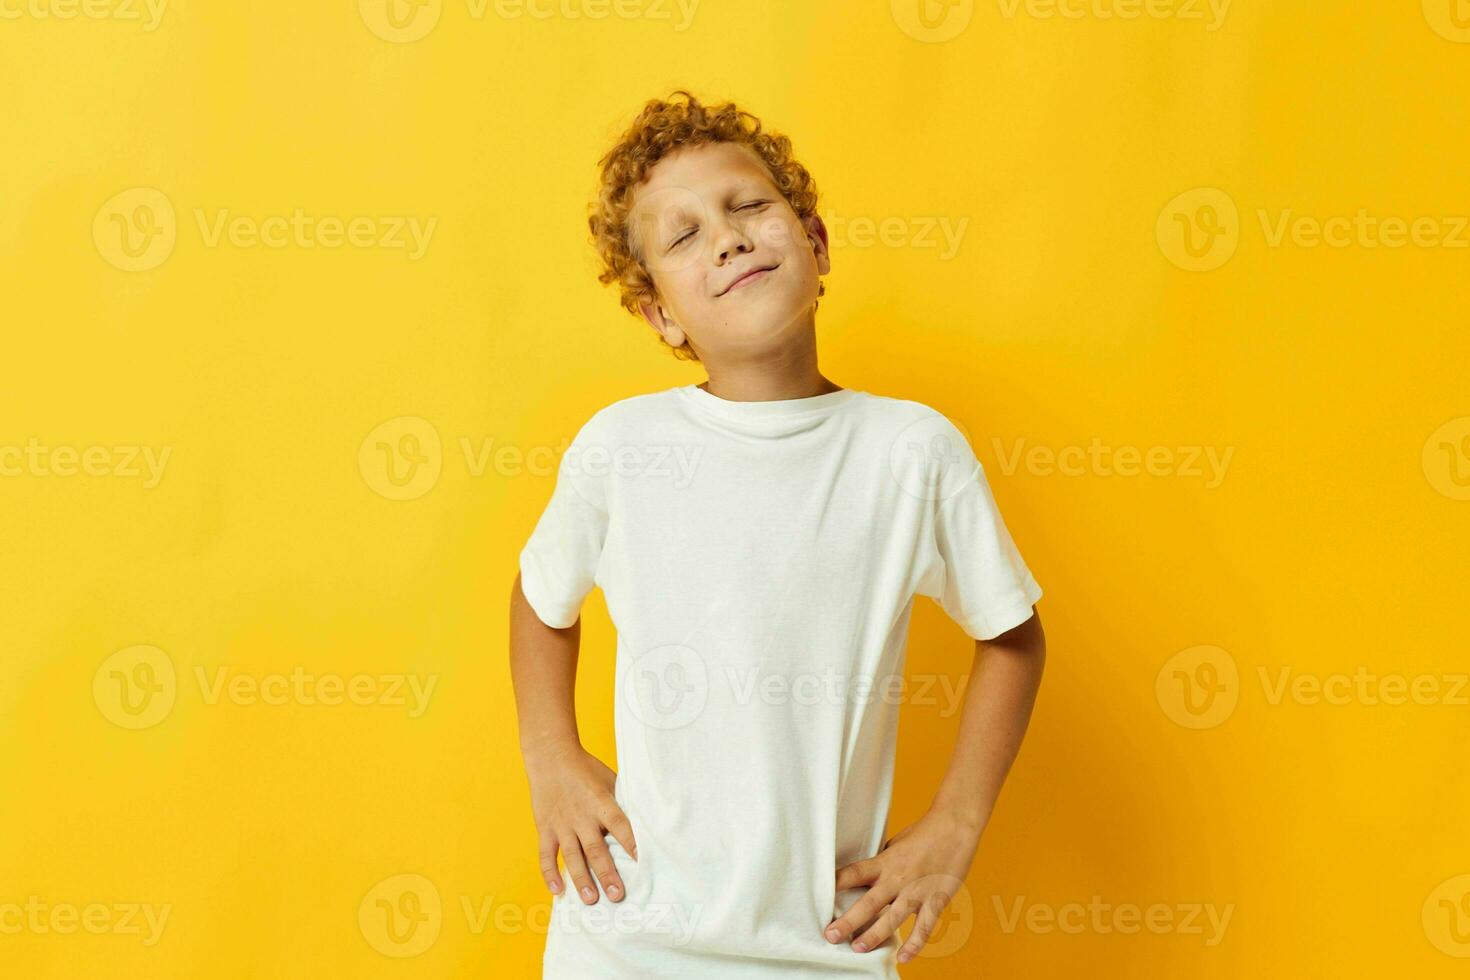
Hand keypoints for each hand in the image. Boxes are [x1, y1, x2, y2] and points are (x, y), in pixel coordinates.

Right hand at [525, 742, 636, 904]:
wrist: (551, 756)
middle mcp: (582, 816)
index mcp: (601, 802)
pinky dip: (549, 873)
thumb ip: (622, 803)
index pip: (620, 825)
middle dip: (607, 873)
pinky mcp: (545, 828)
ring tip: (591, 900)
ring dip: (581, 879)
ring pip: (572, 856)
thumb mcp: (609, 780)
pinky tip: (557, 890)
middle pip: (596, 849)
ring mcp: (562, 824)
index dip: (631, 843)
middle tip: (617, 895)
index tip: (642, 861)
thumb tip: (645, 823)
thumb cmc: (586, 769)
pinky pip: (546, 854)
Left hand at [824, 808, 981, 963]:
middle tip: (831, 936)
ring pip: (893, 918)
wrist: (955, 826)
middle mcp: (897, 877)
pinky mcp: (936, 899)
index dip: (836, 883)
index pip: (854, 873)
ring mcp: (917, 890)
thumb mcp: (895, 845)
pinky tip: (903, 957)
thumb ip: (882, 864)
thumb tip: (864, 880)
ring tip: (858, 949)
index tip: (816, 896)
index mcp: (885, 861)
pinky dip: (914, 944)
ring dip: (875, 935)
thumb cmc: (923, 833)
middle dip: (849, 921)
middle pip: (869, 902)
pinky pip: (924, 927)